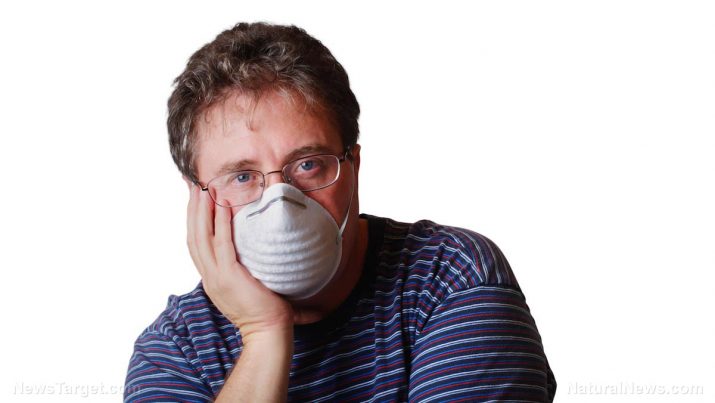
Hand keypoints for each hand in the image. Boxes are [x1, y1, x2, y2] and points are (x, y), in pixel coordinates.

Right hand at [184, 178, 293, 339]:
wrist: (268, 332)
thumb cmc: (265, 309)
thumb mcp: (247, 284)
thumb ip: (244, 266)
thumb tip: (254, 246)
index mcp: (211, 278)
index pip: (196, 242)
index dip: (192, 219)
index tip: (193, 197)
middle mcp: (209, 276)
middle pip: (192, 235)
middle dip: (191, 208)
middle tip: (190, 183)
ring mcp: (217, 277)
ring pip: (202, 237)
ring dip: (201, 210)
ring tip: (203, 187)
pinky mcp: (230, 277)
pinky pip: (222, 245)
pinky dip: (220, 223)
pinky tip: (222, 205)